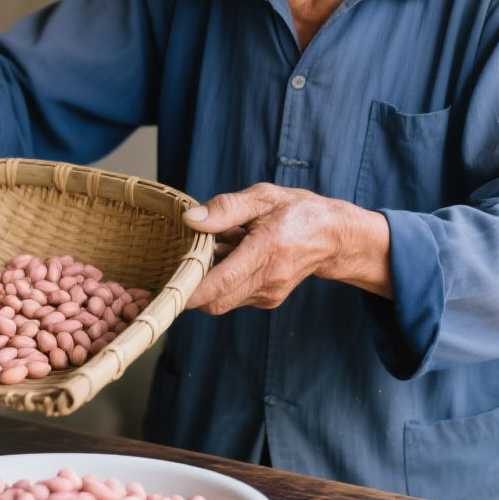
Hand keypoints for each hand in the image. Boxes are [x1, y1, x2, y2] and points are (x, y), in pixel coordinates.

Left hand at [183, 183, 391, 313]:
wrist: (333, 236)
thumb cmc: (296, 211)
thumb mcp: (262, 197)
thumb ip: (226, 208)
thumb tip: (191, 219)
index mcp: (266, 251)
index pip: (219, 283)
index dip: (189, 290)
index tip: (166, 285)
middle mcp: (268, 280)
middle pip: (215, 302)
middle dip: (193, 287)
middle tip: (188, 258)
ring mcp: (268, 294)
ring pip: (222, 300)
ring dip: (210, 280)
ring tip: (224, 247)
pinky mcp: (268, 300)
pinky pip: (234, 297)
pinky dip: (225, 281)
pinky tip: (235, 256)